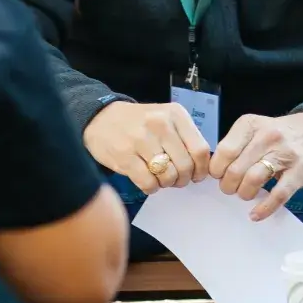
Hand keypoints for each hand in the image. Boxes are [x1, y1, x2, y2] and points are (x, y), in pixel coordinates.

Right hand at [82, 101, 211, 193]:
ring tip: (160, 177)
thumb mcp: (166, 119)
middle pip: (185, 165)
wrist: (101, 118)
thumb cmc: (139, 122)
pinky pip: (148, 183)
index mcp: (175, 114)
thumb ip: (185, 138)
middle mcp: (160, 124)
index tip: (196, 175)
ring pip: (168, 176)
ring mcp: (141, 140)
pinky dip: (151, 188)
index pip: (200, 149)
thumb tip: (202, 168)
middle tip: (176, 179)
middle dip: (183, 179)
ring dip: (166, 183)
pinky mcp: (124, 156)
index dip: (201, 169)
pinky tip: (147, 180)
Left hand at [210, 112, 302, 220]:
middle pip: (236, 169)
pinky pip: (278, 195)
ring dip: (243, 194)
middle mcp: (266, 136)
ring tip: (244, 194)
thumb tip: (214, 171)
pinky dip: (264, 208)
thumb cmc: (279, 134)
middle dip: (228, 185)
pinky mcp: (300, 172)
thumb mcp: (255, 128)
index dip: (217, 169)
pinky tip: (256, 214)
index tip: (218, 176)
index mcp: (250, 125)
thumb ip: (236, 145)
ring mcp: (285, 154)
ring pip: (253, 180)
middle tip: (231, 188)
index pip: (224, 151)